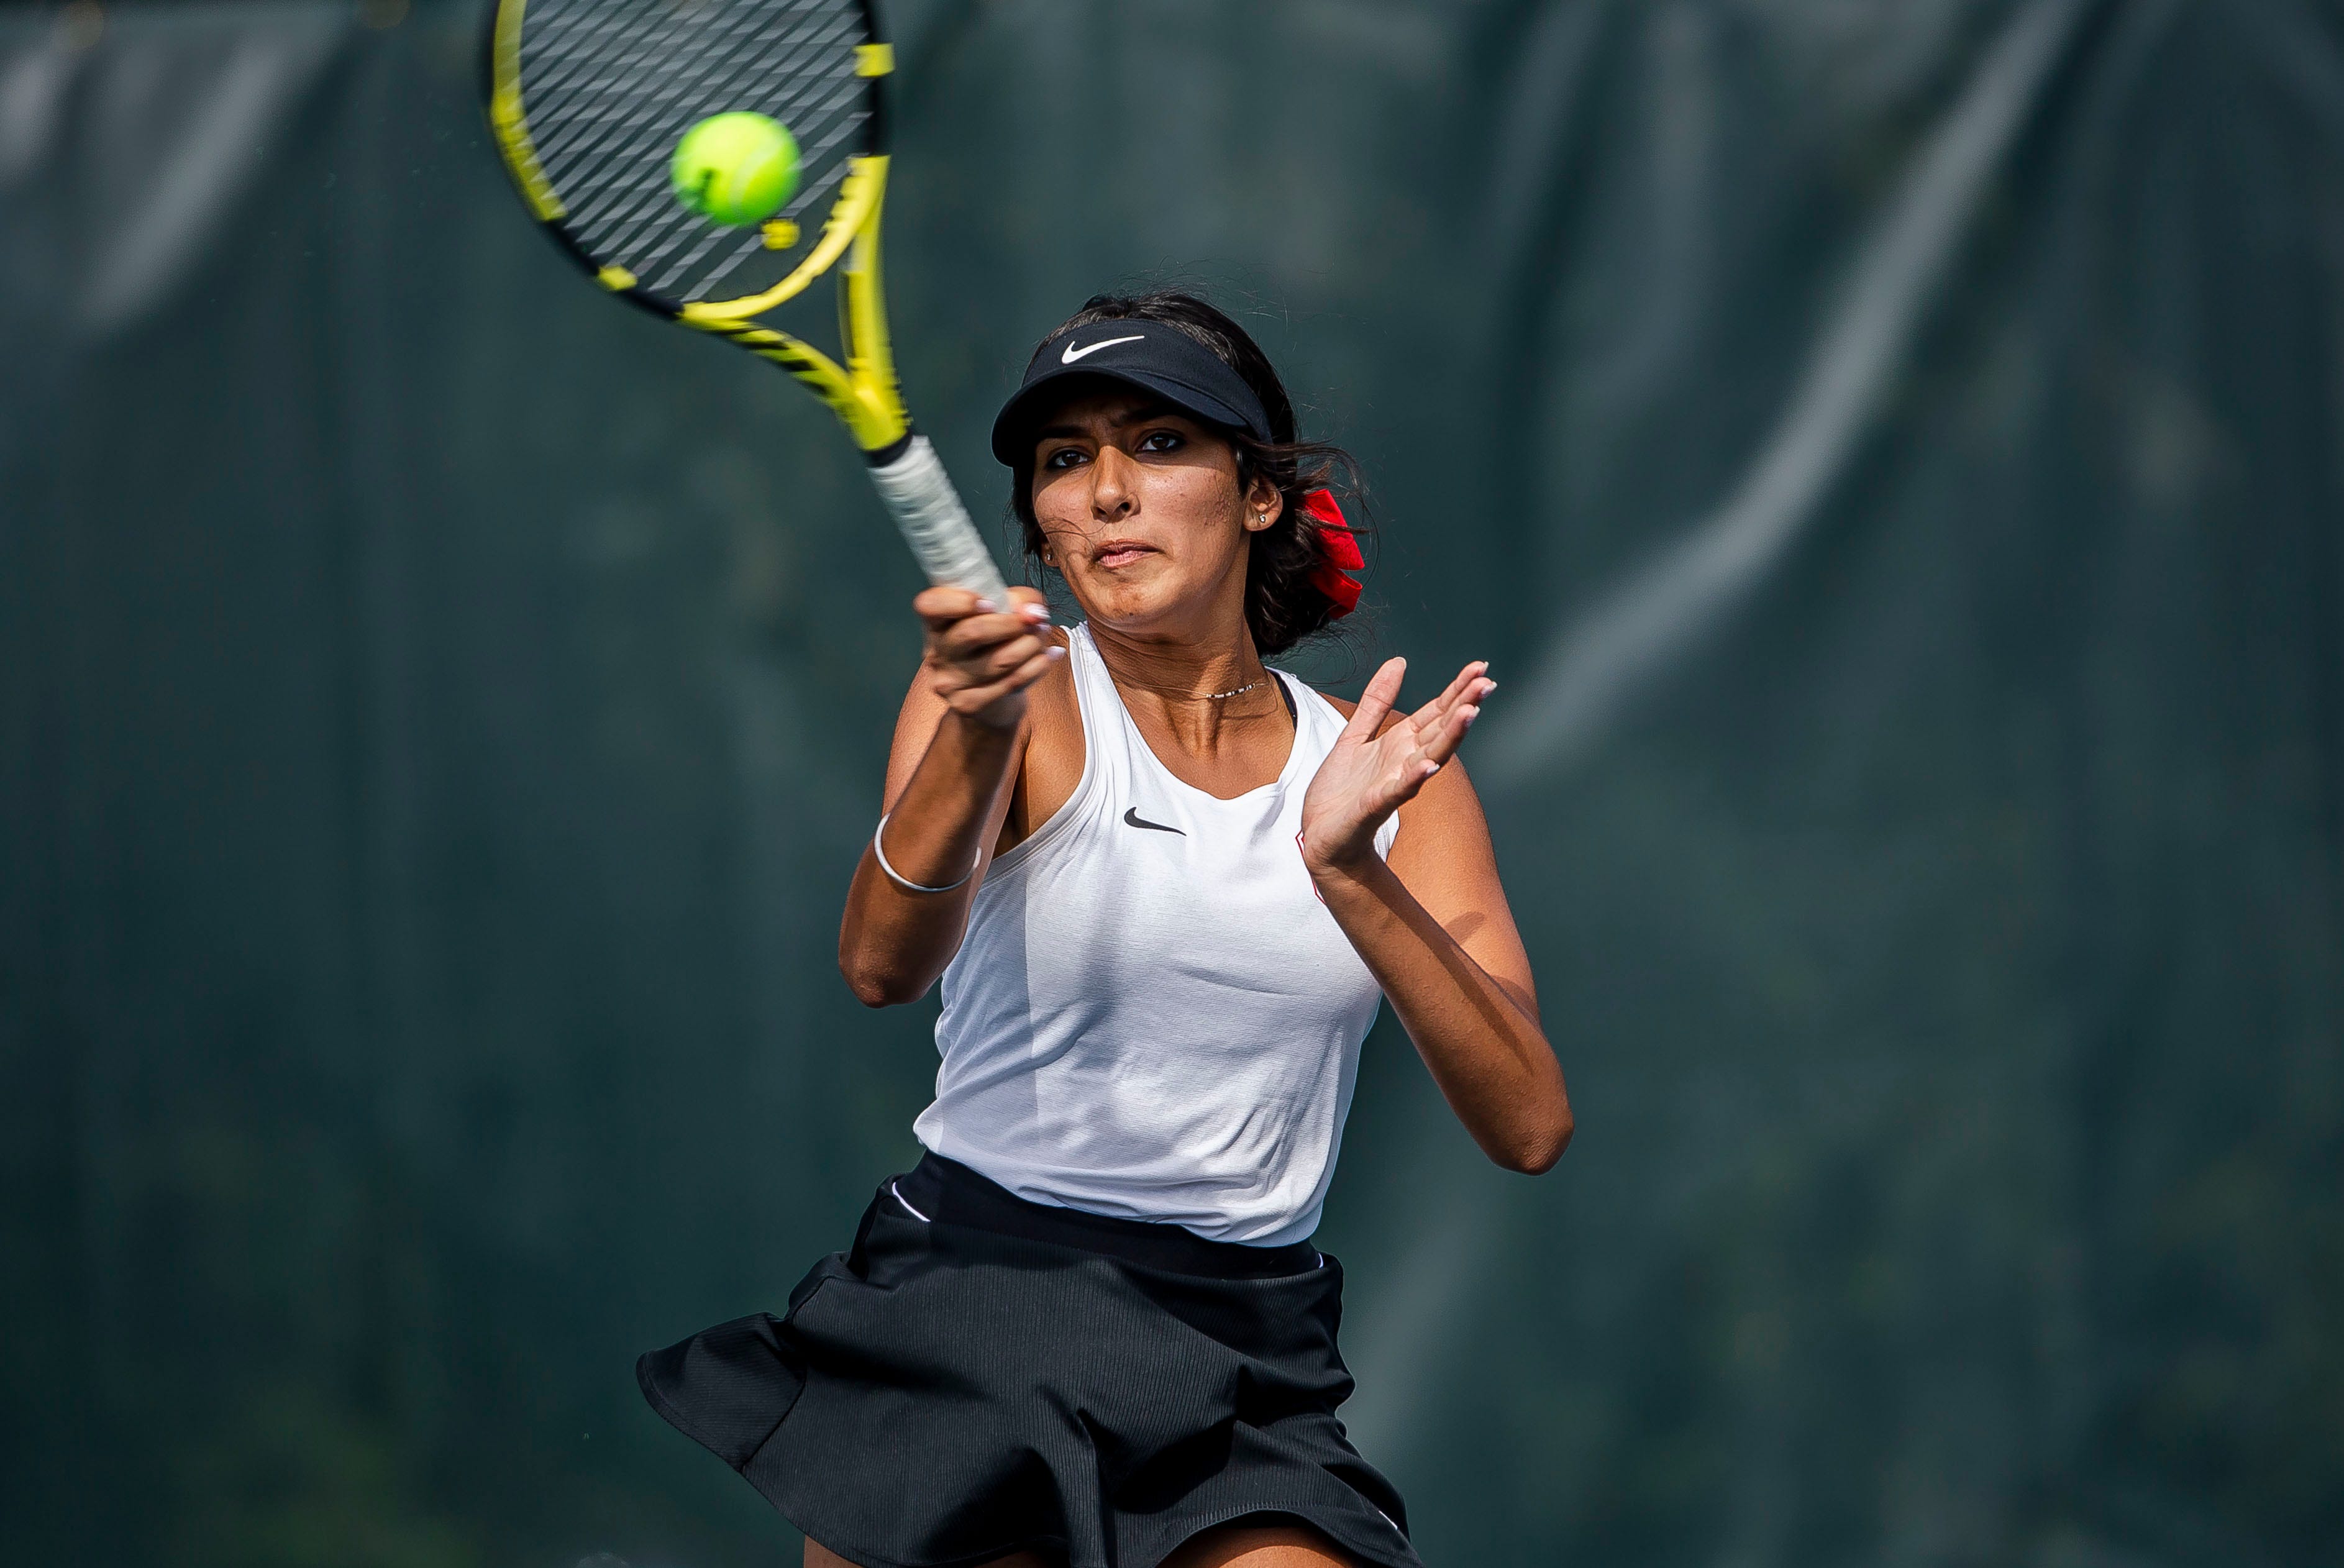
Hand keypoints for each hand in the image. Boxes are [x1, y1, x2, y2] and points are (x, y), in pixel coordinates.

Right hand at [916, 584, 1059, 729]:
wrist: (992, 699)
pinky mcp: (967, 704)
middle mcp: (937, 651)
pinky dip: (1037, 666)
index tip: (990, 602)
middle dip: (1013, 623)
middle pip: (972, 631)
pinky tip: (1048, 656)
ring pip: (1000, 659)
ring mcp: (950, 681)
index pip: (929, 605)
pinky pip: (1012, 682)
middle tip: (1034, 619)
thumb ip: (1019, 601)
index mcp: (937, 623)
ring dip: (1032, 644)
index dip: (959, 601)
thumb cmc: (995, 646)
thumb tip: (1032, 611)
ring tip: (1043, 634)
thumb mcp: (1003, 614)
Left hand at [1298, 657, 1491, 874]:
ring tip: (1469, 713)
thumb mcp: (1355, 734)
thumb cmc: (1340, 790)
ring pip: (1429, 756)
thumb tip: (1399, 662)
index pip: (1436, 711)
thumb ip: (1377, 701)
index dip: (1457, 689)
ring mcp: (1393, 783)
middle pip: (1441, 730)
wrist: (1319, 833)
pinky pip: (1397, 790)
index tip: (1479, 668)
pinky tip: (1428, 765)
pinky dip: (1414, 778)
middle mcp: (1405, 761)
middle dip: (1464, 706)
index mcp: (1401, 743)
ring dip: (1450, 736)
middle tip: (1486, 683)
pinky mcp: (1374, 805)